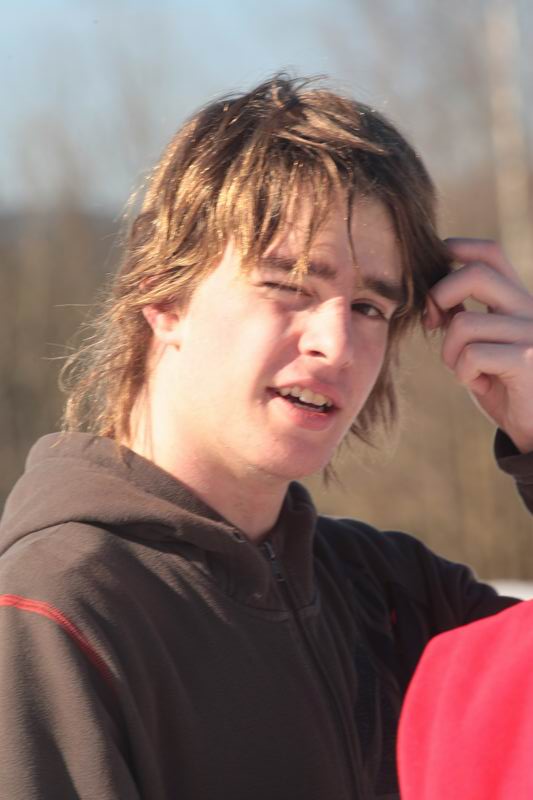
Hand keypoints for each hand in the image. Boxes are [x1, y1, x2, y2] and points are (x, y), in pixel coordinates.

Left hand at [424, 238, 532, 453]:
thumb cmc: (504, 387)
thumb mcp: (481, 346)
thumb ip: (464, 320)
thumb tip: (432, 298)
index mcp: (517, 300)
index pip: (489, 253)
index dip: (456, 249)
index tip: (431, 270)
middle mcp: (529, 308)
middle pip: (475, 273)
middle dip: (440, 295)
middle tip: (434, 323)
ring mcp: (531, 332)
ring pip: (464, 324)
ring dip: (449, 353)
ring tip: (465, 370)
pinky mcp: (527, 360)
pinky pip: (472, 355)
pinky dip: (464, 374)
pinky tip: (481, 384)